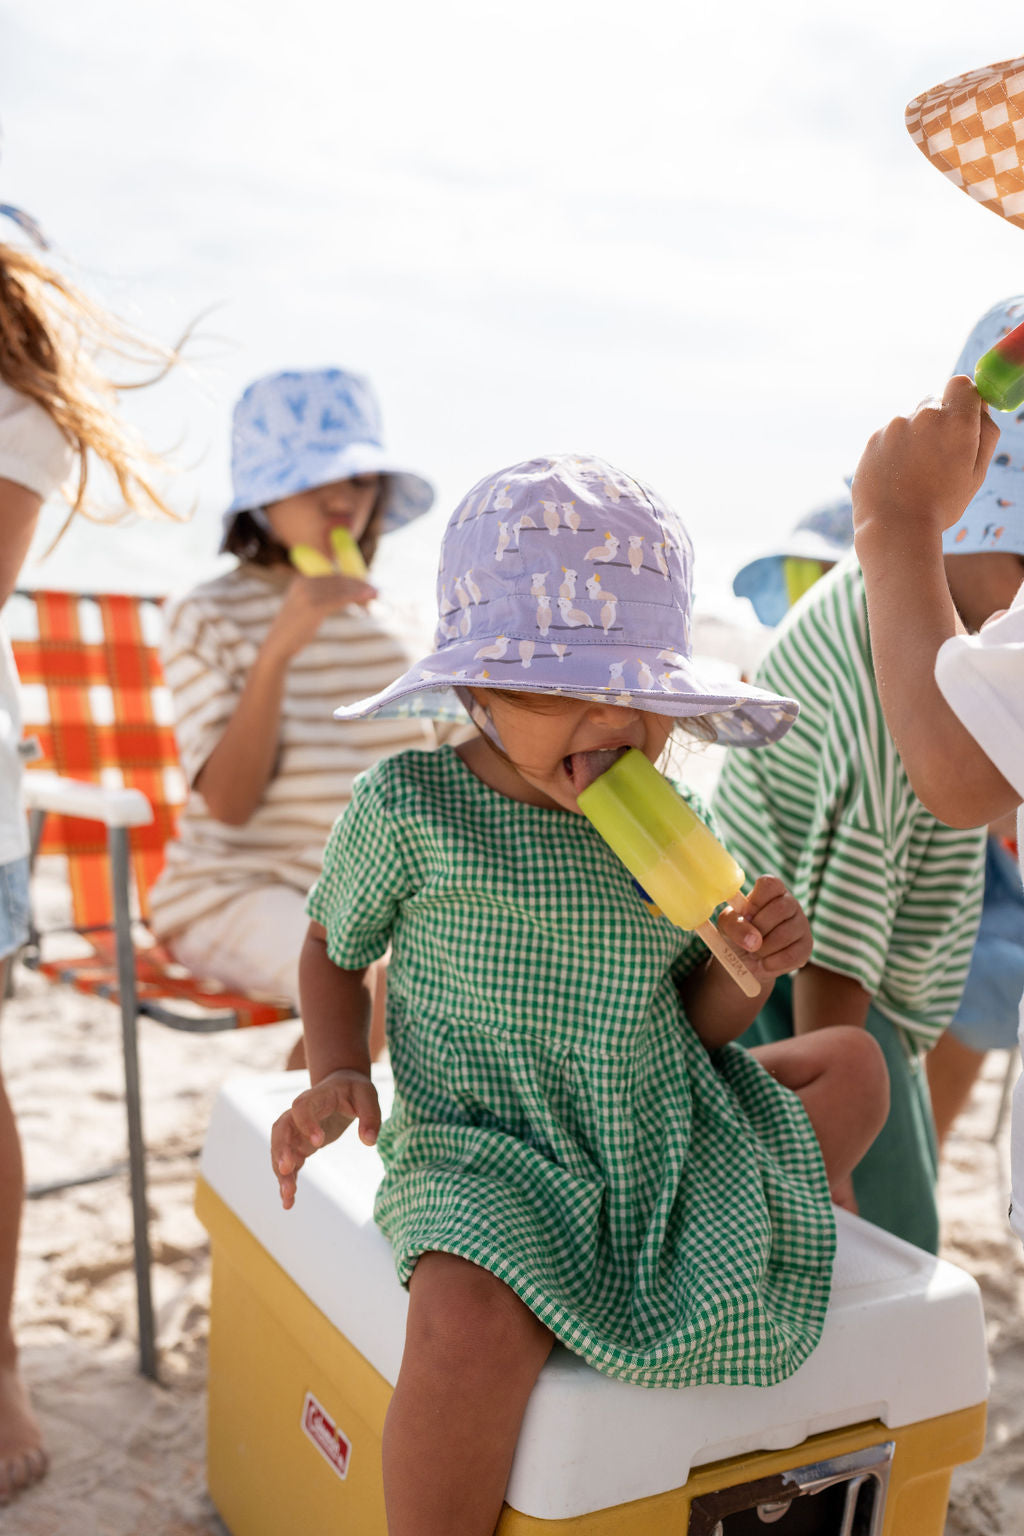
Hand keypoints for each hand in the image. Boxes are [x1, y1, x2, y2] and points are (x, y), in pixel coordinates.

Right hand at [265, 570, 376, 661]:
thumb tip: (350, 594)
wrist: (277, 646)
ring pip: (341, 589)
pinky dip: (354, 598)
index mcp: (301, 580)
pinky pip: (339, 599)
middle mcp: (303, 583)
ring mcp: (307, 593)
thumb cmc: (295, 630)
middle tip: (377, 592)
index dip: (354, 580)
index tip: (368, 587)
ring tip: (375, 597)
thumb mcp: (306, 608)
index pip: (334, 576)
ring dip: (360, 592)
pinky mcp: (312, 606)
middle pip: (339, 580)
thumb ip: (322, 597)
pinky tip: (365, 601)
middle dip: (360, 585)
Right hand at [270, 1069, 380, 1209]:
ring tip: (287, 1195)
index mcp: (317, 1097)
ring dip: (281, 1171)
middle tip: (287, 1168)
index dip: (306, 1123)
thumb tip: (369, 1141)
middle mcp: (299, 1114)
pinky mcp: (298, 1146)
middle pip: (281, 1129)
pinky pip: (287, 1163)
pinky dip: (286, 1181)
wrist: (341, 1086)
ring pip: (279, 1149)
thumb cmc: (354, 1091)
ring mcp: (296, 1131)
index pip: (302, 1107)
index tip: (319, 1142)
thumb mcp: (368, 1096)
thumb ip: (370, 1116)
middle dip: (281, 1149)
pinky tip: (288, 1202)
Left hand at [716, 875, 810, 982]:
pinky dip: (772, 962)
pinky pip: (791, 955)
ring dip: (763, 948)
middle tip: (749, 939)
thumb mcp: (727, 925)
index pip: (770, 884)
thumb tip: (754, 939)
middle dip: (759, 928)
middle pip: (780, 908)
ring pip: (786, 933)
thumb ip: (734, 924)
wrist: (746, 962)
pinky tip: (765, 962)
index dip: (756, 902)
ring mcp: (801, 924)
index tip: (746, 916)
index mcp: (770, 891)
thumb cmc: (737, 934)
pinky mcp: (806, 946)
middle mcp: (790, 903)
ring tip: (755, 952)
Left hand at [852, 374, 999, 546]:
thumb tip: (980, 407)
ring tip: (915, 473)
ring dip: (916, 436)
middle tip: (939, 456)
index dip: (965, 400)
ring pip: (911, 420)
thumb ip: (985, 433)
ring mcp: (894, 426)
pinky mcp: (873, 439)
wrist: (895, 528)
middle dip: (940, 421)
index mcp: (956, 421)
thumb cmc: (942, 504)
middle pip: (935, 402)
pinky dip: (895, 450)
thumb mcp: (977, 472)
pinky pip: (890, 435)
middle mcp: (923, 415)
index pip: (962, 384)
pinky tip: (897, 477)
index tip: (964, 419)